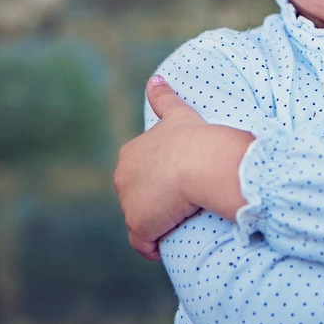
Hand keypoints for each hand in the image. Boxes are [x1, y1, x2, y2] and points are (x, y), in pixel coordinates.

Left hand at [113, 76, 251, 260]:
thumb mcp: (178, 114)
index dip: (160, 177)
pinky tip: (168, 244)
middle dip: (156, 201)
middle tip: (186, 201)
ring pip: (143, 219)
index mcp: (131, 152)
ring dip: (160, 222)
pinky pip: (144, 243)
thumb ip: (163, 98)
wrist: (200, 161)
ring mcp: (129, 202)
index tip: (180, 181)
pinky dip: (154, 245)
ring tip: (184, 219)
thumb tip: (155, 79)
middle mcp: (123, 176)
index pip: (141, 170)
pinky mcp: (139, 225)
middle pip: (139, 195)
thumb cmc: (196, 138)